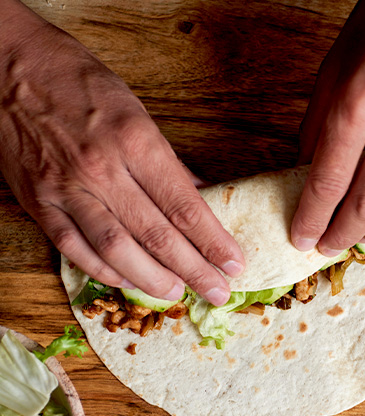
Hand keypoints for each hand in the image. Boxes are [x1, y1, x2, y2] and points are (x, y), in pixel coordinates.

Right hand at [0, 1, 244, 304]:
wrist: (6, 64)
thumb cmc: (78, 81)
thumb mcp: (136, 110)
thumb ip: (168, 161)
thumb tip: (199, 194)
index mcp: (136, 141)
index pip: (185, 206)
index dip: (213, 241)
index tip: (234, 263)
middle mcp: (103, 170)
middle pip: (158, 235)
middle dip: (194, 270)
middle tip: (217, 292)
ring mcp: (67, 188)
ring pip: (117, 249)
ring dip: (152, 279)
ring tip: (177, 294)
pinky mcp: (38, 201)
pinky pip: (73, 248)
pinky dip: (103, 270)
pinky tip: (126, 282)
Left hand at [292, 0, 364, 254]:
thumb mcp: (331, 75)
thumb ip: (315, 130)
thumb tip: (303, 173)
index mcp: (357, 105)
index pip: (327, 182)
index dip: (310, 219)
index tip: (301, 239)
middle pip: (364, 204)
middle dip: (340, 235)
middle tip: (326, 248)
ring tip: (357, 239)